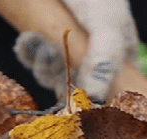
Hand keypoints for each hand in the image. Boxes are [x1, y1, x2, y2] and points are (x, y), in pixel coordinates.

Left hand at [13, 0, 137, 101]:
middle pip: (76, 89)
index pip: (110, 95)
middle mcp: (93, 60)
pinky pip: (33, 61)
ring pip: (52, 76)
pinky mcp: (42, 42)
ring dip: (42, 64)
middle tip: (56, 59)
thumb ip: (104, 61)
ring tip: (41, 43)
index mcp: (119, 60)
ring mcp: (66, 52)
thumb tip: (94, 99)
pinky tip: (27, 40)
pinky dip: (28, 53)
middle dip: (61, 78)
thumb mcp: (106, 25)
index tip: (80, 106)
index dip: (94, 104)